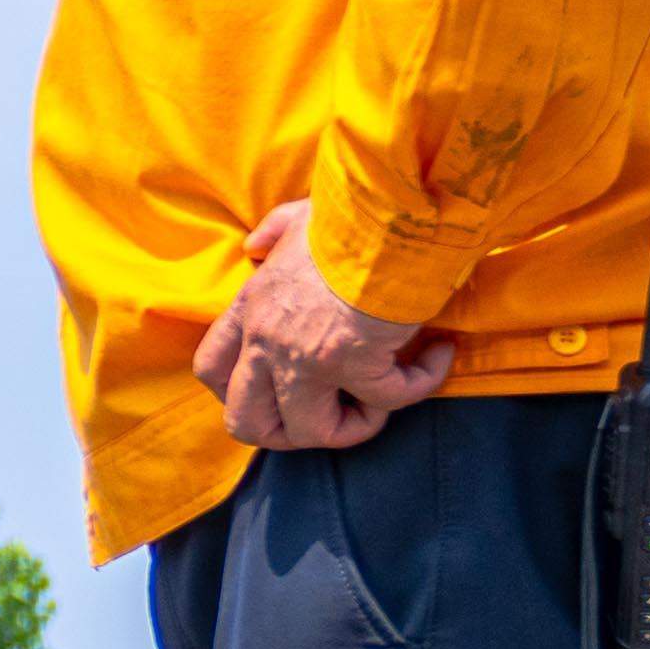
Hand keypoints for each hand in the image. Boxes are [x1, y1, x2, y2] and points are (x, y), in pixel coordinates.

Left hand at [199, 202, 454, 451]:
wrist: (386, 214)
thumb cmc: (347, 215)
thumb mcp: (296, 218)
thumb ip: (270, 233)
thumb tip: (255, 244)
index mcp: (249, 310)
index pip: (211, 371)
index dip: (237, 395)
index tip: (276, 392)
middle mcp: (267, 341)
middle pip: (245, 422)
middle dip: (286, 434)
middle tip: (329, 415)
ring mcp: (306, 358)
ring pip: (311, 431)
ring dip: (353, 425)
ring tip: (384, 396)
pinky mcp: (355, 364)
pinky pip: (389, 401)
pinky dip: (421, 384)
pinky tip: (439, 354)